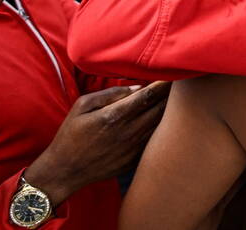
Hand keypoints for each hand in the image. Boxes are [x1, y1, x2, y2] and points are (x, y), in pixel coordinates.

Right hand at [25, 81, 169, 205]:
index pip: (147, 96)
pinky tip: (168, 122)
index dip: (163, 84)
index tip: (172, 75)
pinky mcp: (135, 160)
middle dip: (171, 96)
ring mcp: (133, 148)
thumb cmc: (70, 135)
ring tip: (178, 100)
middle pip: (159, 109)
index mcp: (114, 116)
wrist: (65, 171)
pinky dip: (163, 130)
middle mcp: (128, 132)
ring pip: (161, 126)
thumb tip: (136, 88)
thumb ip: (109, 94)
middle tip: (180, 84)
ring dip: (171, 112)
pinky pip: (155, 141)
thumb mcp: (81, 106)